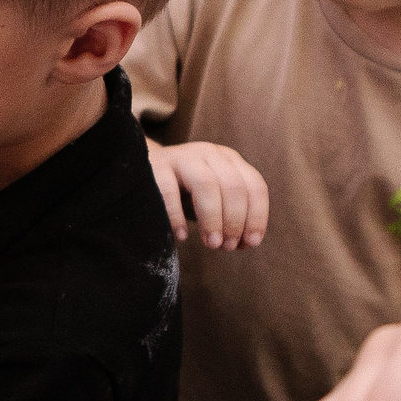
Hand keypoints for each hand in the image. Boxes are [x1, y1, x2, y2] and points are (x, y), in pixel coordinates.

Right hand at [149, 139, 268, 248]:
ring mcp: (183, 157)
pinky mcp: (157, 166)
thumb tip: (244, 244)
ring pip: (205, 184)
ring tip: (212, 244)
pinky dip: (177, 216)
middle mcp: (210, 153)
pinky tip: (182, 236)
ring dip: (213, 218)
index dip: (257, 216)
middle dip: (234, 221)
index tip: (251, 243)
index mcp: (230, 161)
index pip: (254, 186)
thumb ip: (230, 219)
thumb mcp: (213, 201)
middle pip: (233, 186)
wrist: (144, 172)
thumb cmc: (185, 193)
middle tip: (226, 247)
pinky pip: (169, 191)